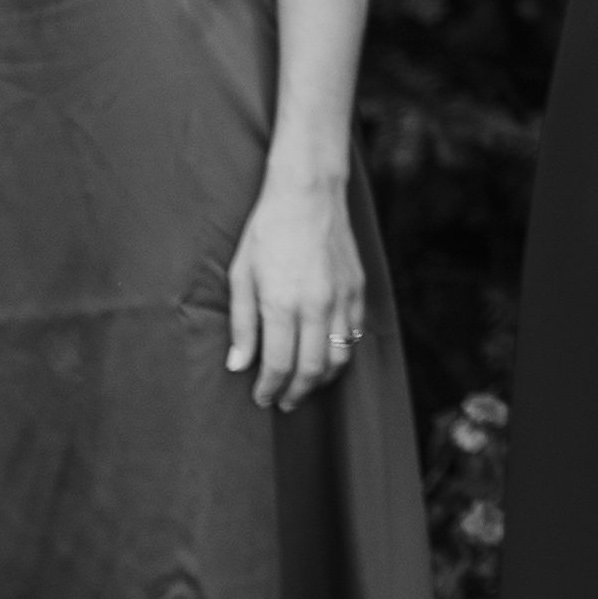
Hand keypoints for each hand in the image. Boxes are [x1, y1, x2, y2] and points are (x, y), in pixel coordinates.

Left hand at [224, 179, 366, 410]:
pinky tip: (325, 356)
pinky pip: (355, 334)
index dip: (269, 388)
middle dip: (296, 393)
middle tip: (283, 403)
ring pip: (339, 357)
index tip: (261, 398)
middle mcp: (317, 306)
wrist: (309, 195)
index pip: (280, 364)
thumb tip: (239, 364)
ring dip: (321, 379)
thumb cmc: (267, 232)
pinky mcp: (358, 290)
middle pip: (312, 369)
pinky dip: (341, 353)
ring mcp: (342, 298)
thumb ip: (243, 324)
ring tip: (305, 386)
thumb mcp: (241, 276)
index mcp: (282, 304)